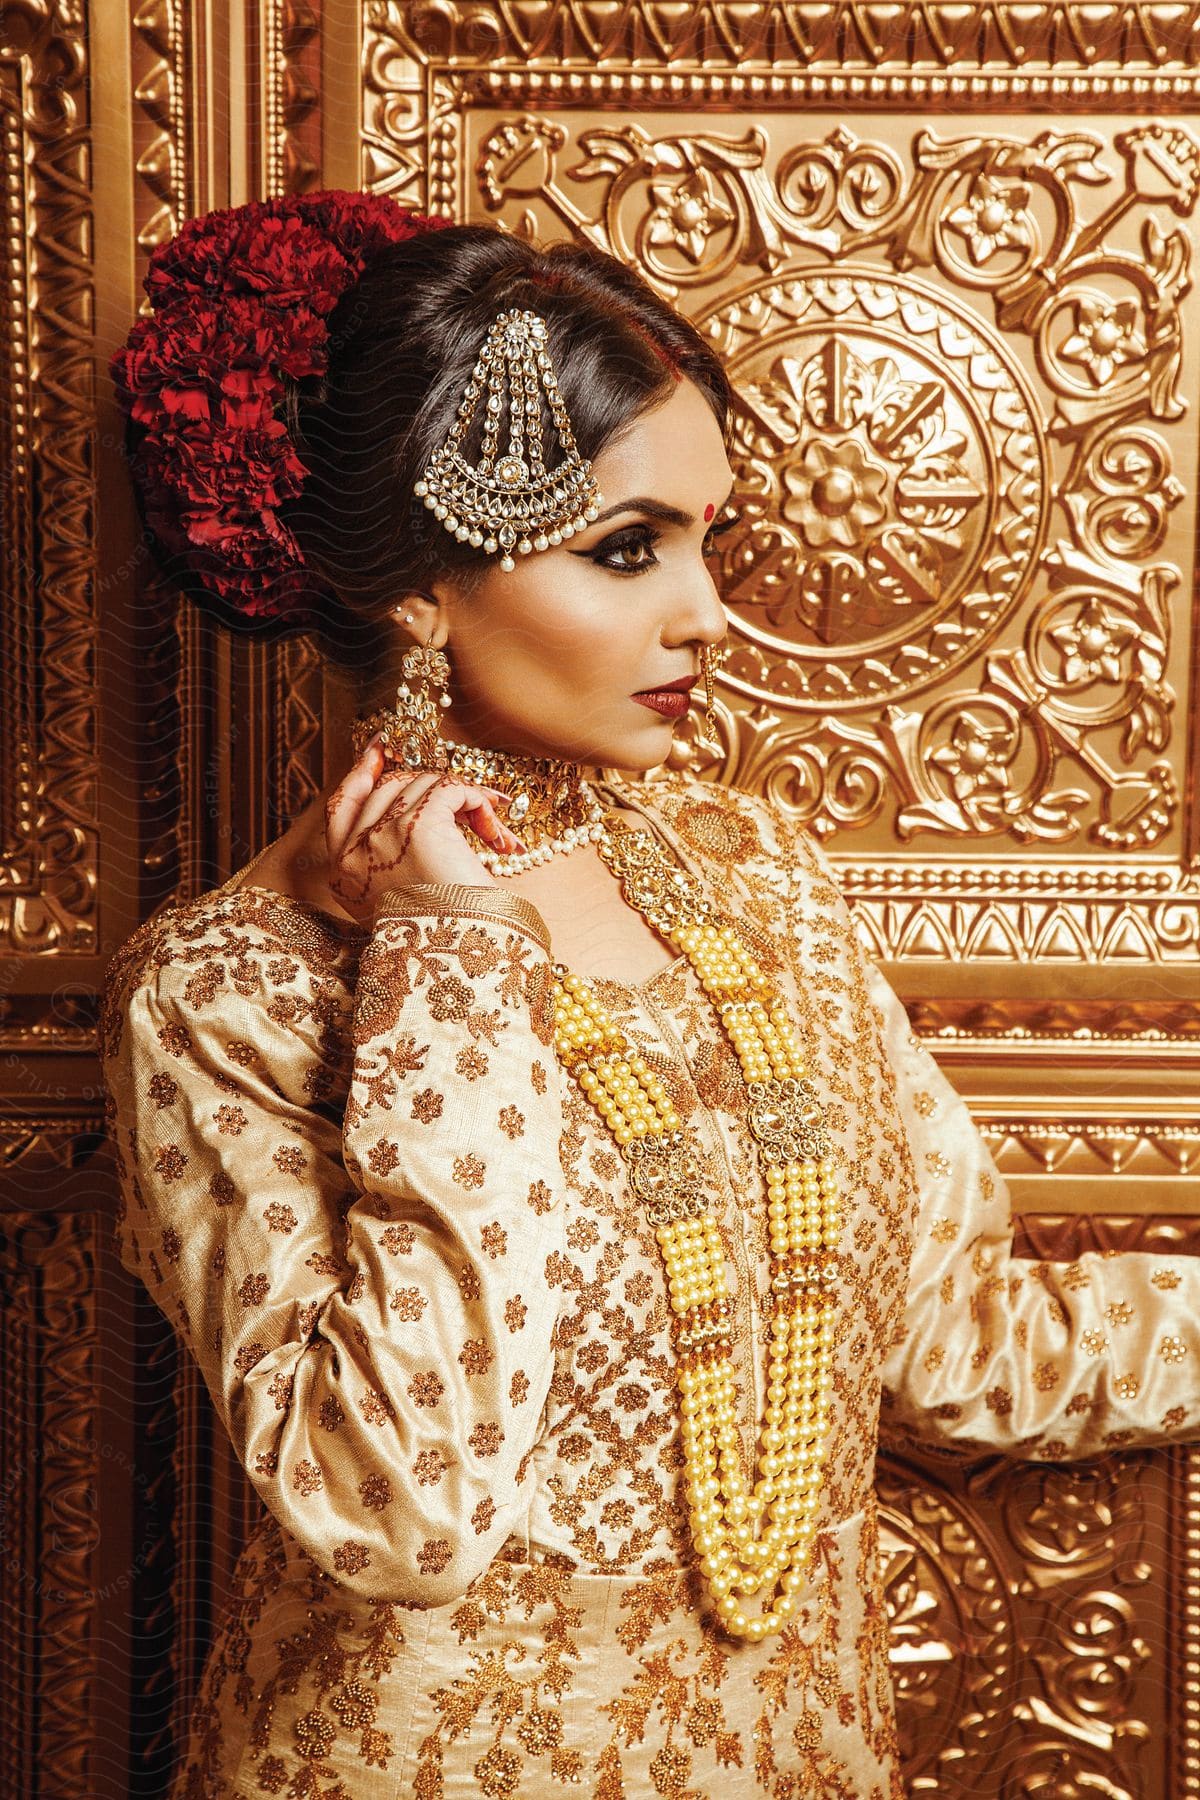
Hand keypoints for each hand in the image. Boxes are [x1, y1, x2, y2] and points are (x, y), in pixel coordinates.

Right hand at [324, 738, 527, 923]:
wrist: (463, 962)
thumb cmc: (445, 937)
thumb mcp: (404, 901)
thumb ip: (393, 860)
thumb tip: (410, 807)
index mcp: (343, 875)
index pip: (340, 805)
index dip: (360, 773)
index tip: (379, 749)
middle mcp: (354, 854)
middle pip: (389, 788)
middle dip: (434, 789)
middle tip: (475, 802)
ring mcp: (381, 836)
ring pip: (424, 784)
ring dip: (467, 801)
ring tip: (495, 836)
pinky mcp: (417, 827)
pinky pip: (450, 789)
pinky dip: (479, 803)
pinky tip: (498, 836)